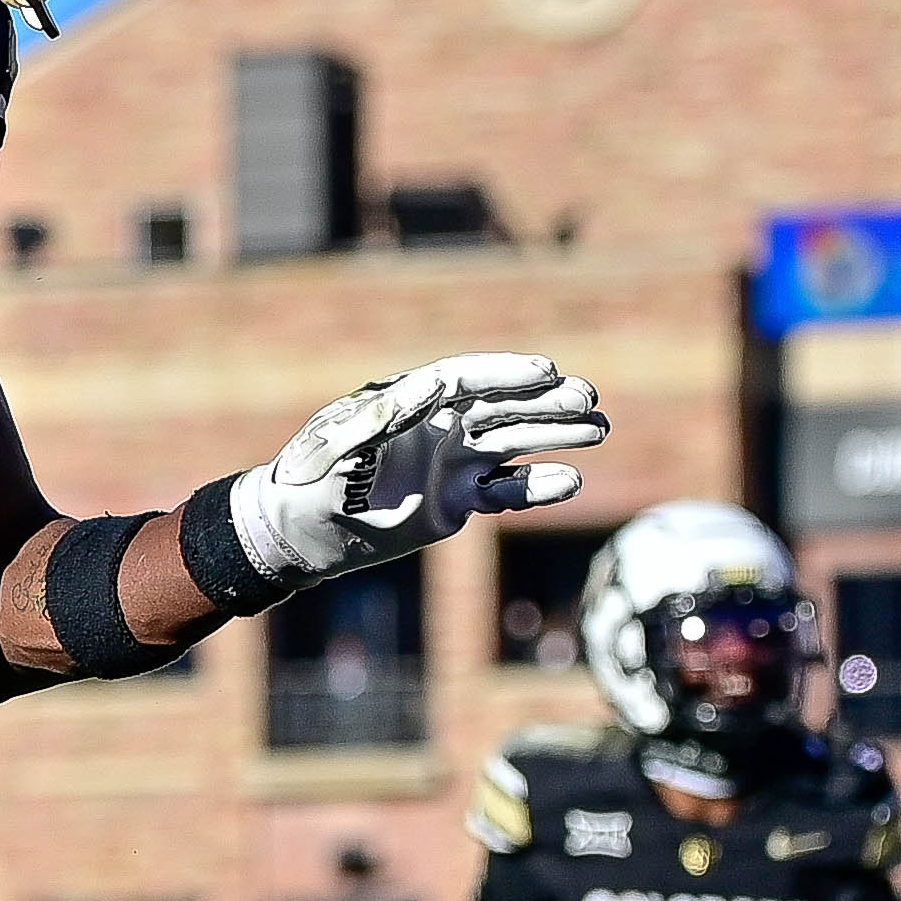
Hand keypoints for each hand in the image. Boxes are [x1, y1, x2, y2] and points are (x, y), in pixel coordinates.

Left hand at [233, 354, 605, 585]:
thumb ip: (384, 414)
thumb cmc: (310, 478)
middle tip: (589, 397)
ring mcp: (450, 464)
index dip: (506, 372)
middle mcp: (438, 426)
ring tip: (598, 428)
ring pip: (513, 444)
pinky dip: (535, 487)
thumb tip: (430, 387)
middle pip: (502, 405)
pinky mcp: (456, 502)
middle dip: (545, 401)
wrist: (302, 530)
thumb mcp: (339, 441)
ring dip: (554, 436)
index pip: (467, 378)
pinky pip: (504, 492)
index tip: (547, 370)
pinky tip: (569, 480)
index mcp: (411, 401)